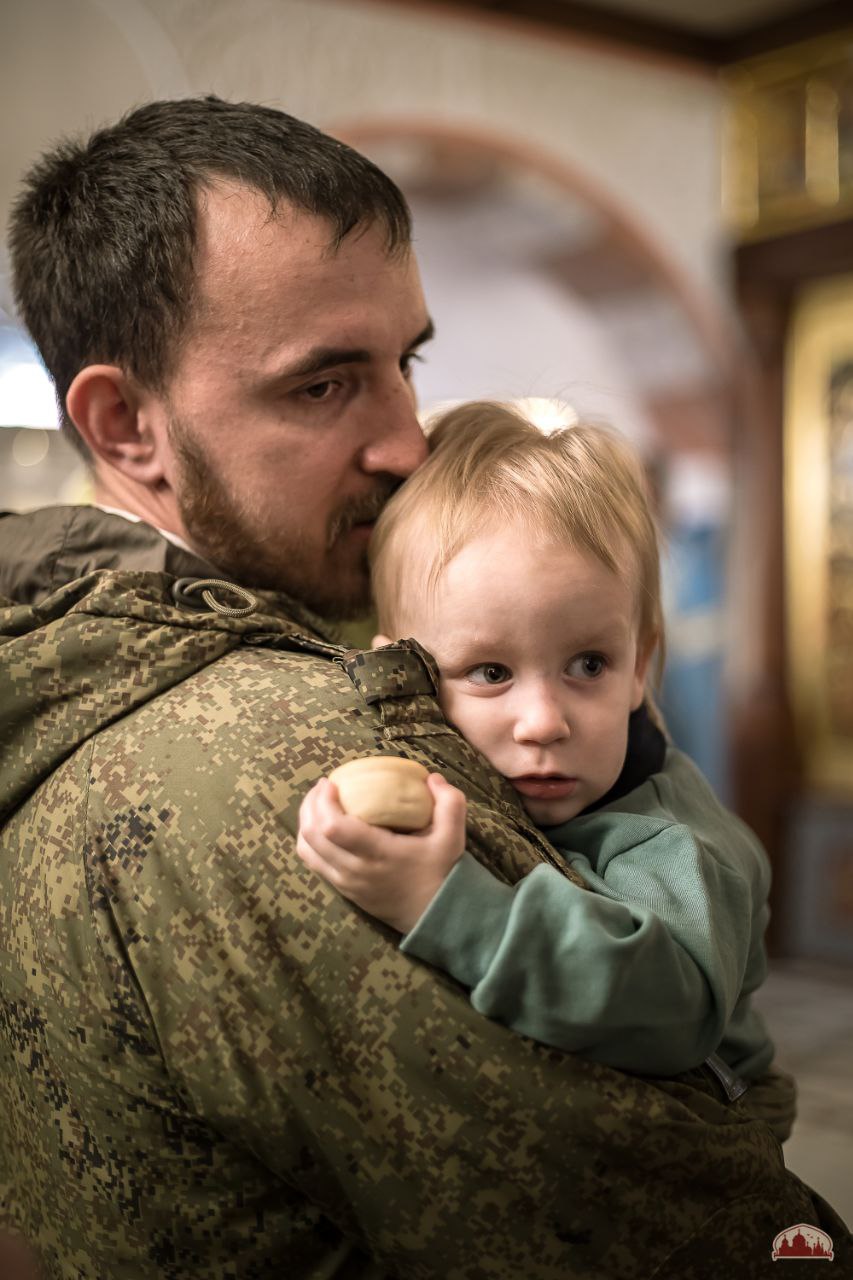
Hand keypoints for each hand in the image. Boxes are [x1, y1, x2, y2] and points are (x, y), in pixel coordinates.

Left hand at [296, 773, 466, 932]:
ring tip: (318, 803)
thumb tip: (432, 778)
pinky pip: (314, 863)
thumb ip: (450, 802)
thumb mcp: (453, 837)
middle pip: (312, 836)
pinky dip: (310, 841)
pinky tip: (322, 826)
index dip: (323, 802)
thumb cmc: (441, 873)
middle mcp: (355, 870)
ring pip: (307, 851)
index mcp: (377, 854)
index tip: (330, 782)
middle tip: (322, 786)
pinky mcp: (343, 890)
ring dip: (306, 823)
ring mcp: (346, 883)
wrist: (437, 916)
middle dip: (310, 806)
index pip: (333, 828)